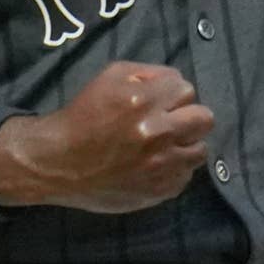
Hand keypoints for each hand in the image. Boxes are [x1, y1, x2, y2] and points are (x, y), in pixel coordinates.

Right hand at [0, 61, 214, 212]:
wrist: (59, 163)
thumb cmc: (84, 116)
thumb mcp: (109, 77)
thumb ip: (146, 73)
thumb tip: (174, 82)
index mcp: (143, 101)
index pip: (186, 90)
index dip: (171, 94)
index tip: (157, 102)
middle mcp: (157, 133)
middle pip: (204, 118)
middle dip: (187, 117)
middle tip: (169, 123)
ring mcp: (161, 165)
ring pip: (200, 150)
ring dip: (184, 145)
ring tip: (163, 146)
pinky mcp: (159, 190)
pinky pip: (185, 176)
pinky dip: (173, 169)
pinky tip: (153, 166)